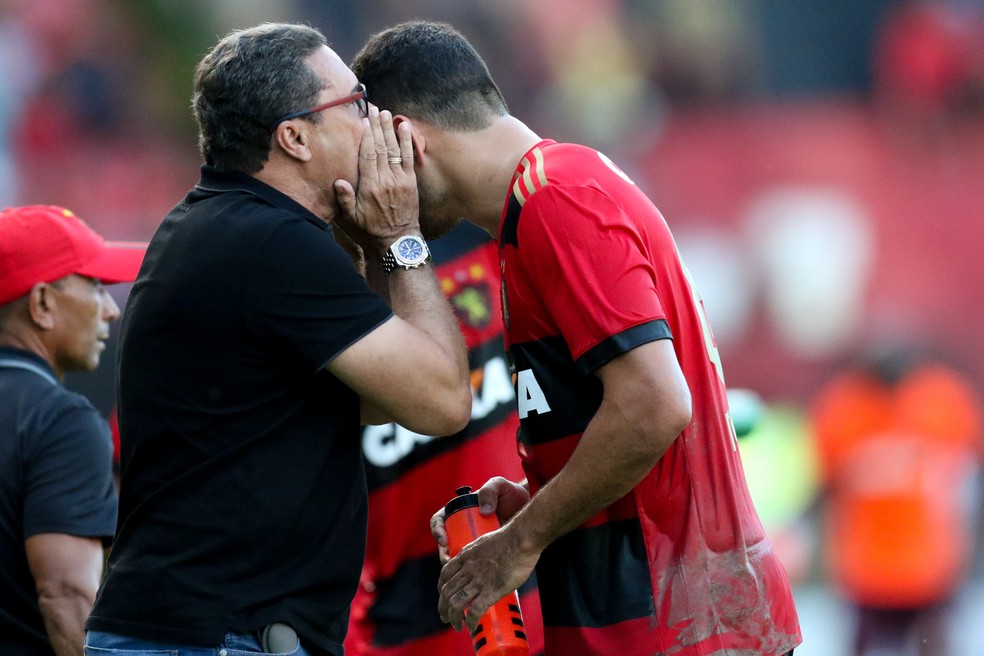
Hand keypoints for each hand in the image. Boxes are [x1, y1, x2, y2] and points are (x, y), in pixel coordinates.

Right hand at [333, 107, 417, 253]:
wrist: (398, 239)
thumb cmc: (371, 228)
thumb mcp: (352, 218)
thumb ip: (344, 199)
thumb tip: (338, 181)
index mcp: (369, 186)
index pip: (367, 155)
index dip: (366, 136)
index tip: (363, 120)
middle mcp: (385, 180)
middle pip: (380, 147)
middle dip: (377, 126)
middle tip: (374, 108)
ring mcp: (399, 179)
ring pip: (394, 149)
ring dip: (390, 129)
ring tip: (386, 112)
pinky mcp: (410, 181)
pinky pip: (408, 157)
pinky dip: (406, 141)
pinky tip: (404, 126)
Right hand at [430, 477, 529, 565]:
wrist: (526, 505)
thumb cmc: (510, 493)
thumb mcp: (499, 486)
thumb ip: (490, 491)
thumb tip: (483, 511)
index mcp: (461, 509)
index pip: (440, 520)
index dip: (437, 530)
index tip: (444, 540)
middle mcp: (463, 524)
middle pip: (445, 541)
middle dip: (443, 553)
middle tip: (448, 561)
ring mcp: (472, 537)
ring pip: (456, 553)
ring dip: (453, 564)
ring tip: (458, 572)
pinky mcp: (483, 549)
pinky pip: (471, 561)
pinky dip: (468, 569)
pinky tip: (472, 576)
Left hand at [436, 524, 538, 632]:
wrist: (520, 539)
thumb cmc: (508, 539)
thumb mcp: (482, 542)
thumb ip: (476, 553)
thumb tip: (478, 560)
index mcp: (465, 557)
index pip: (445, 574)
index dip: (441, 588)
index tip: (443, 595)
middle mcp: (468, 570)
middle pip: (447, 592)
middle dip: (443, 608)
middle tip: (446, 617)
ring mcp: (478, 581)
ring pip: (456, 603)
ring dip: (454, 618)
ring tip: (457, 626)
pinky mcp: (491, 591)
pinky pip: (475, 610)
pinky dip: (471, 622)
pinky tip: (472, 627)